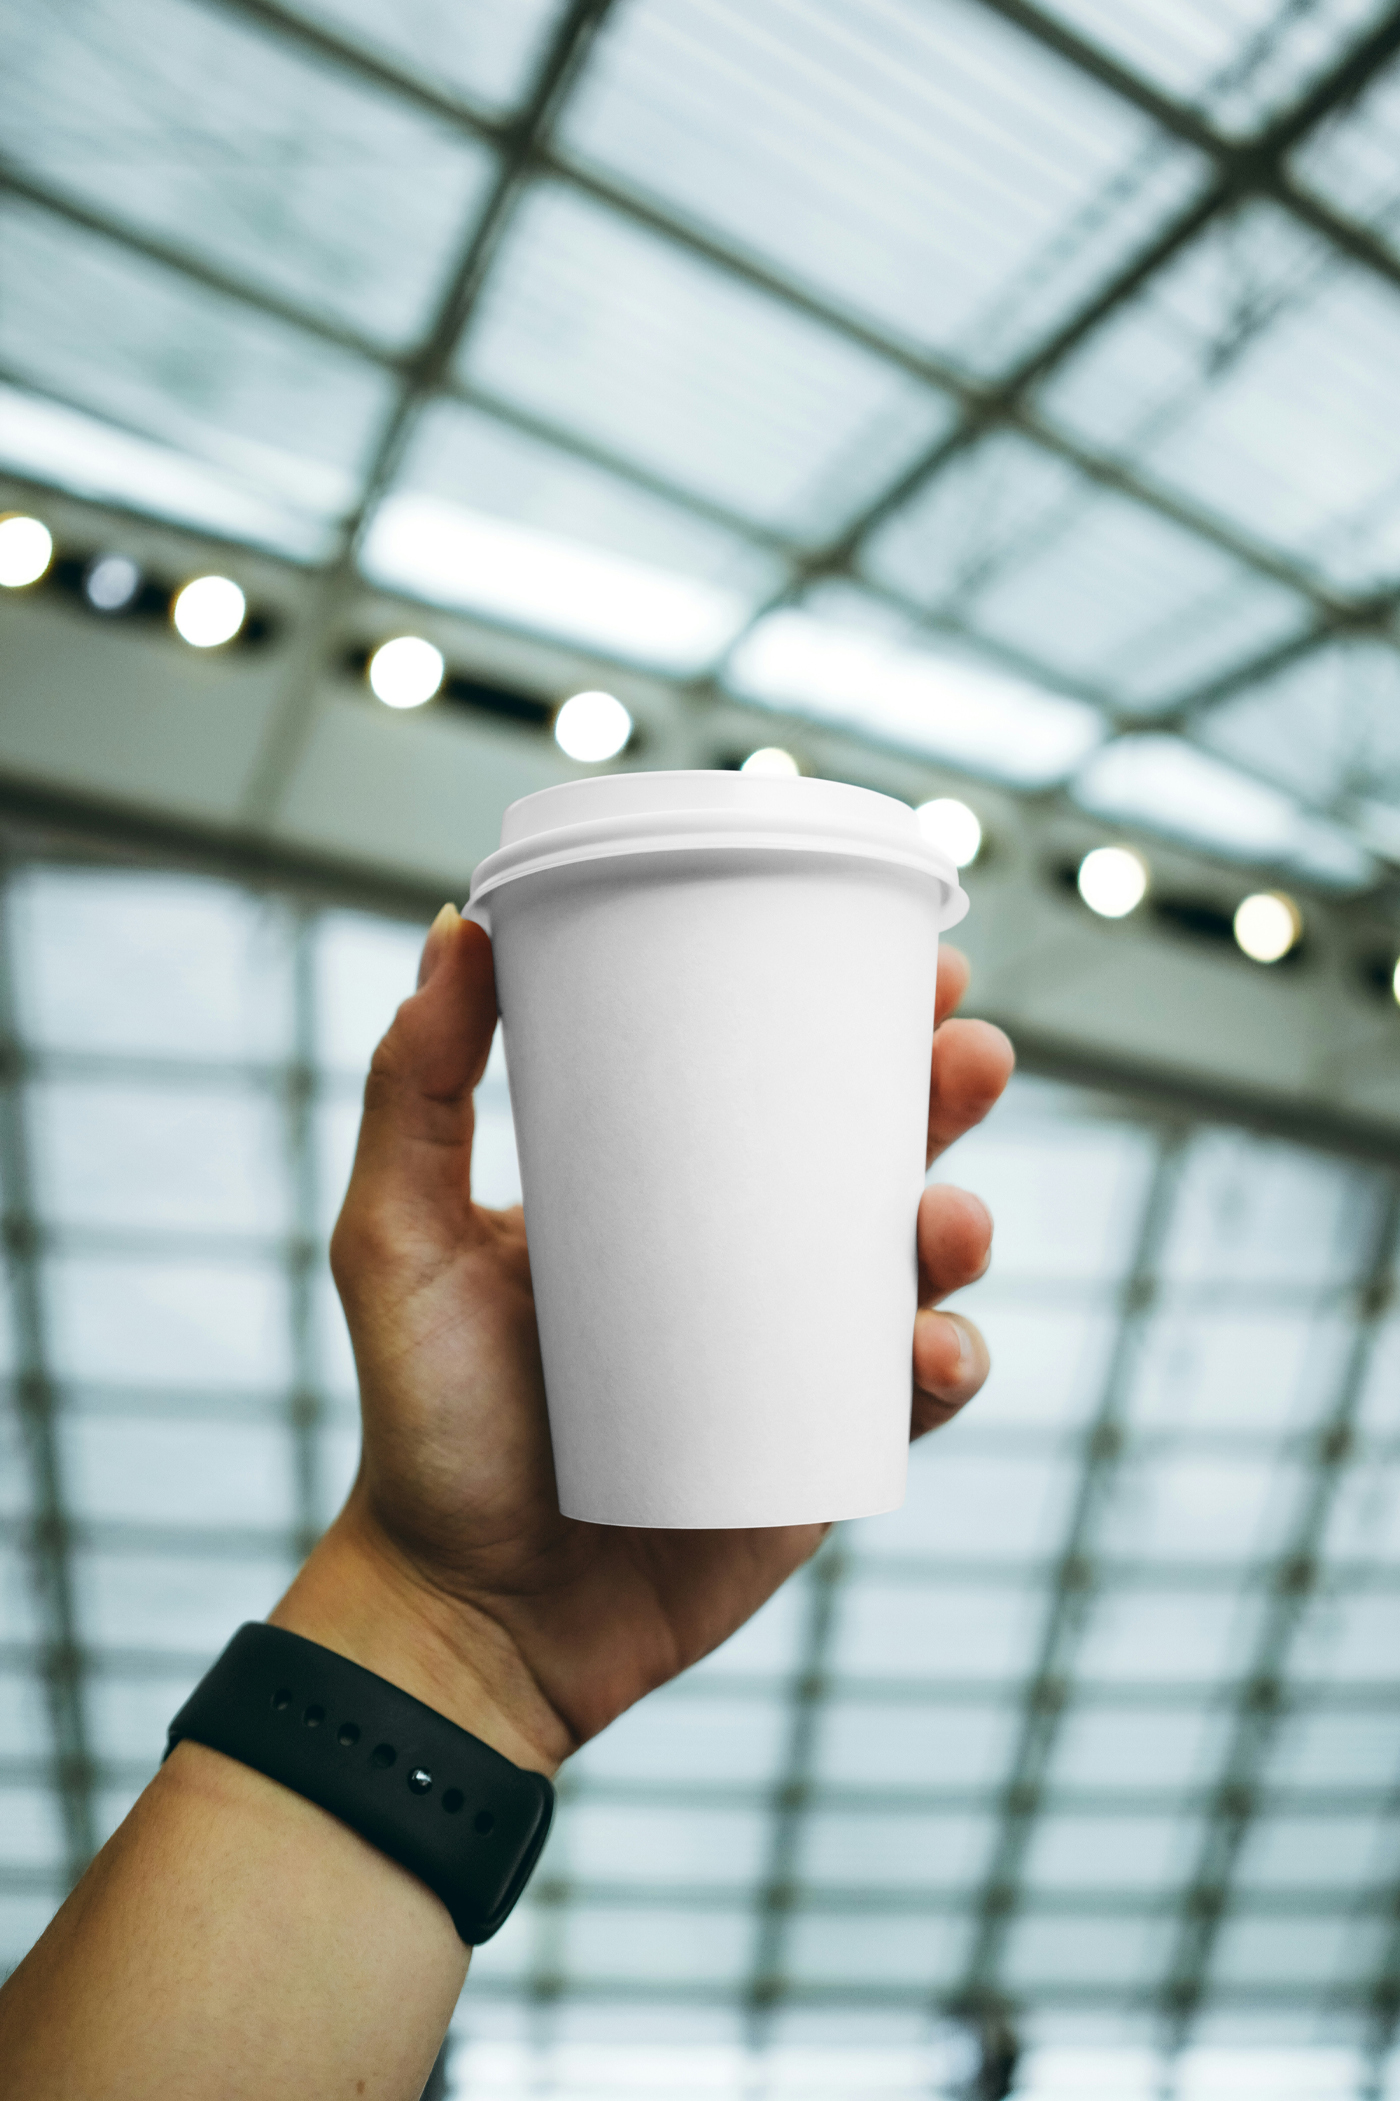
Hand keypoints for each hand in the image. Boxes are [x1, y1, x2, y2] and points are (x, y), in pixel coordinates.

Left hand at [274, 908, 1013, 1774]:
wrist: (461, 1611)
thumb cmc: (424, 1421)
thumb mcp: (396, 1238)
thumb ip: (412, 1091)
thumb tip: (455, 930)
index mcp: (665, 1192)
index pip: (777, 1077)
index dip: (859, 1011)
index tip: (911, 956)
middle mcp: (743, 1262)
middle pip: (876, 1154)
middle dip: (944, 1094)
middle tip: (969, 1054)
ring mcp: (791, 1357)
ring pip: (916, 1269)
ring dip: (965, 1226)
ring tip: (948, 1219)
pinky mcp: (821, 1454)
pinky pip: (911, 1400)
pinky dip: (947, 1364)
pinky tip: (933, 1348)